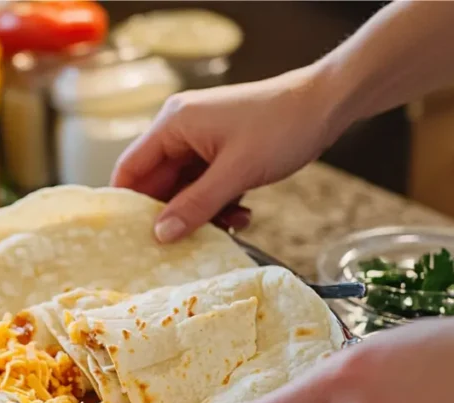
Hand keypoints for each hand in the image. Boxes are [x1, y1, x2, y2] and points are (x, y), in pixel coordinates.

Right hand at [111, 65, 343, 241]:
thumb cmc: (281, 127)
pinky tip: (241, 215)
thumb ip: (195, 205)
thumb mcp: (236, 173)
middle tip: (182, 245)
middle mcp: (180, 130)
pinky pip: (205, 187)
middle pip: (157, 184)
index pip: (130, 169)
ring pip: (184, 190)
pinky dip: (218, 205)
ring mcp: (201, 142)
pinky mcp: (220, 153)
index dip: (126, 205)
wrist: (327, 105)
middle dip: (171, 215)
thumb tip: (160, 235)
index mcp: (173, 124)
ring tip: (229, 226)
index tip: (129, 239)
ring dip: (201, 213)